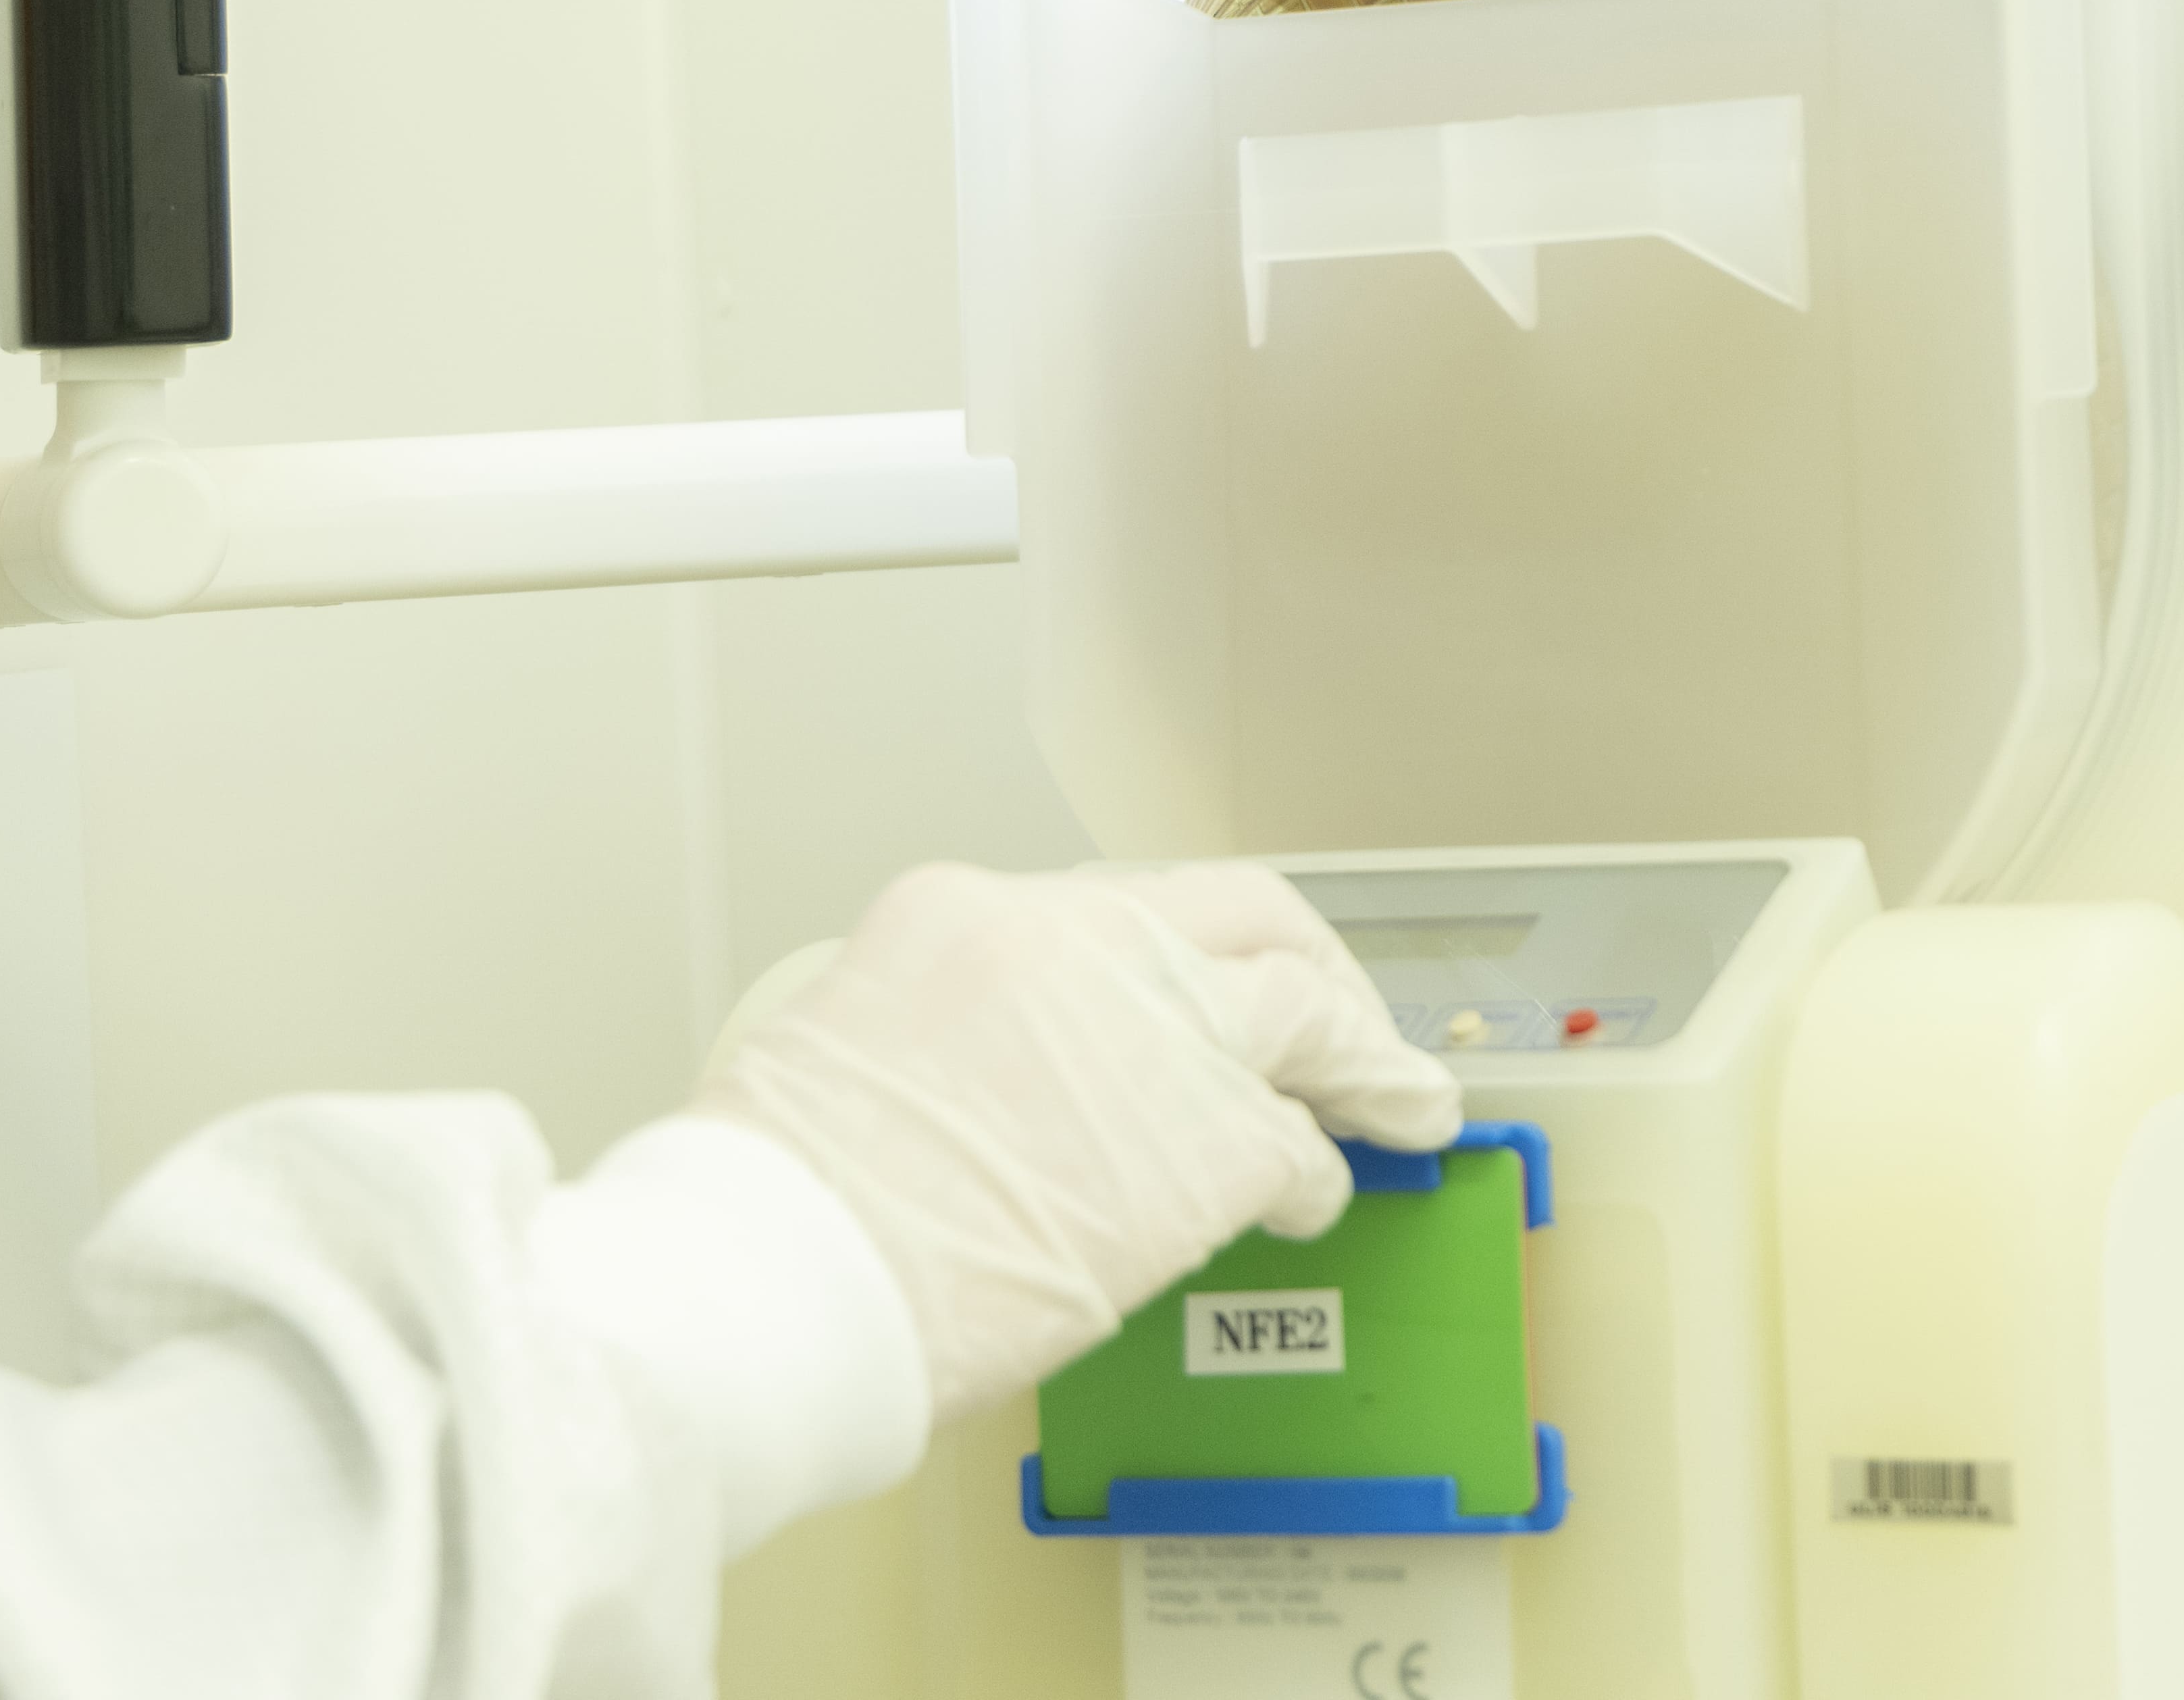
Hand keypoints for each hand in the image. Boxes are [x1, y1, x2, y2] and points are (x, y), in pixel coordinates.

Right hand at [690, 860, 1461, 1421]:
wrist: (783, 1273)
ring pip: (1306, 1005)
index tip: (1195, 990)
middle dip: (1304, 955)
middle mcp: (1078, 945)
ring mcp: (1160, 1032)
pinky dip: (1314, 1173)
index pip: (1109, 910)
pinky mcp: (1211, 1140)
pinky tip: (1313, 1201)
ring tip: (1405, 1097)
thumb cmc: (779, 1203)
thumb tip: (1006, 1080)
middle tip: (1337, 1007)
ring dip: (1362, 1053)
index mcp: (967, 912)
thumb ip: (948, 1034)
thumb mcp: (843, 1047)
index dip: (1171, 955)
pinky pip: (1298, 1146)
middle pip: (1240, 913)